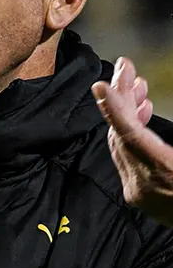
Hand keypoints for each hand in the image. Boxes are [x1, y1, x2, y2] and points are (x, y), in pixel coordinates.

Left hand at [92, 57, 172, 223]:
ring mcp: (139, 193)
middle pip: (122, 135)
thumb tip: (144, 108)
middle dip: (123, 100)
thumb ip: (168, 134)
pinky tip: (141, 114)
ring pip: (121, 146)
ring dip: (127, 115)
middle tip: (126, 70)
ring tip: (137, 88)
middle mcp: (145, 185)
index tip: (102, 85)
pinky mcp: (138, 197)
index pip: (130, 135)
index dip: (114, 107)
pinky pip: (126, 160)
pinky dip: (130, 136)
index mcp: (166, 173)